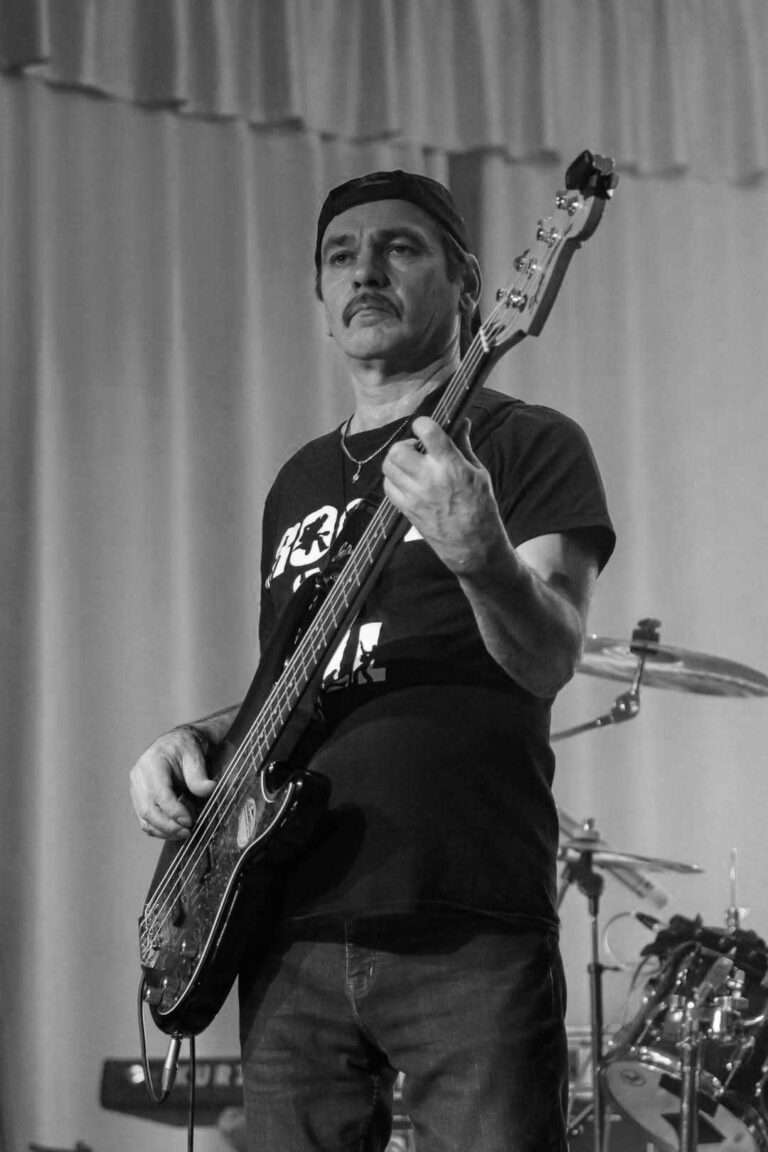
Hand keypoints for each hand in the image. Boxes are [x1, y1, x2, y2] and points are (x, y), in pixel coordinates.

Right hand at [129, 727, 214, 839]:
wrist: (175, 743)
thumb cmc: (184, 748)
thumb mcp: (194, 756)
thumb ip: (199, 775)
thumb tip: (209, 789)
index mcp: (151, 763)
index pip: (159, 793)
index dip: (173, 811)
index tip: (189, 822)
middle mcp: (138, 777)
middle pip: (148, 809)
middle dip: (168, 826)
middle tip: (188, 832)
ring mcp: (136, 789)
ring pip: (144, 819)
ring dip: (164, 831)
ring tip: (184, 833)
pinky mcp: (138, 799)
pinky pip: (145, 820)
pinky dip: (159, 829)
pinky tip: (175, 830)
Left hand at [382, 416, 507, 573]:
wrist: (473, 545)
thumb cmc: (481, 508)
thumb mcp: (479, 473)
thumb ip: (463, 446)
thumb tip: (461, 423)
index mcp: (449, 465)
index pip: (426, 430)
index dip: (422, 424)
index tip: (425, 428)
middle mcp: (428, 477)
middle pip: (398, 449)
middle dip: (405, 444)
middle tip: (416, 450)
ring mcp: (414, 494)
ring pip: (389, 466)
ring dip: (397, 461)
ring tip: (410, 465)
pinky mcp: (406, 509)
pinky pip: (387, 487)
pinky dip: (392, 480)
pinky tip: (405, 481)